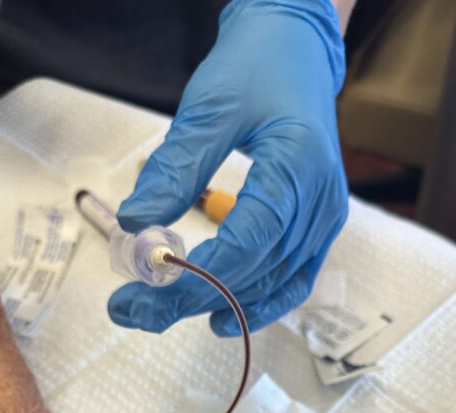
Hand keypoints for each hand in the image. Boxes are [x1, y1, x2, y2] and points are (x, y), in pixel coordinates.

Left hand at [108, 0, 347, 336]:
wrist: (295, 49)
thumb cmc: (255, 68)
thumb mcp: (209, 107)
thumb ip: (175, 167)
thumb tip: (135, 224)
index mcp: (298, 167)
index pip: (247, 242)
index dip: (196, 275)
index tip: (143, 289)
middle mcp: (321, 201)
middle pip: (254, 272)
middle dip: (190, 297)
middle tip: (132, 310)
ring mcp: (324, 219)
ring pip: (269, 283)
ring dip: (214, 304)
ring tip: (156, 312)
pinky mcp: (317, 227)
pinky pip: (290, 280)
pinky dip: (256, 304)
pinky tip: (219, 320)